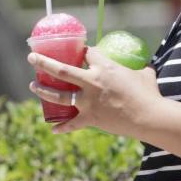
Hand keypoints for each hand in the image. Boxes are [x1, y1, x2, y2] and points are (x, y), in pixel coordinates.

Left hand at [27, 47, 160, 134]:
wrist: (148, 117)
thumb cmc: (149, 93)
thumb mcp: (145, 73)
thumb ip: (142, 67)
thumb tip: (146, 65)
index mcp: (104, 67)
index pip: (87, 53)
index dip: (82, 51)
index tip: (80, 52)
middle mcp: (91, 82)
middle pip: (61, 70)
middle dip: (43, 62)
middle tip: (31, 58)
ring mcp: (88, 102)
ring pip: (60, 95)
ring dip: (43, 90)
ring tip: (32, 85)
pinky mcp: (90, 118)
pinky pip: (72, 124)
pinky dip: (62, 127)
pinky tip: (53, 128)